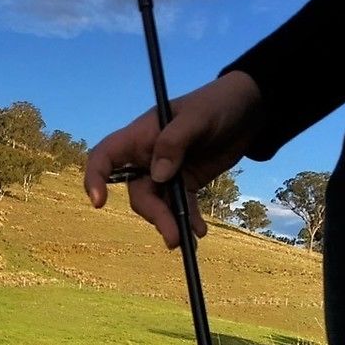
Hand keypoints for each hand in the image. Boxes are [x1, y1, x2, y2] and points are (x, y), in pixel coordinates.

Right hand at [85, 70, 263, 247]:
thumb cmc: (217, 104)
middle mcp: (147, 157)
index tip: (100, 202)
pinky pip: (181, 205)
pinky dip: (188, 220)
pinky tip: (199, 232)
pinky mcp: (187, 181)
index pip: (105, 157)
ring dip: (170, 223)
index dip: (96, 179)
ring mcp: (167, 171)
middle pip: (138, 192)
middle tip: (172, 235)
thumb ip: (175, 142)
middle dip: (154, 214)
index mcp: (140, 137)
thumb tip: (158, 176)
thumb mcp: (198, 117)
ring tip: (188, 241)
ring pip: (158, 203)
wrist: (249, 108)